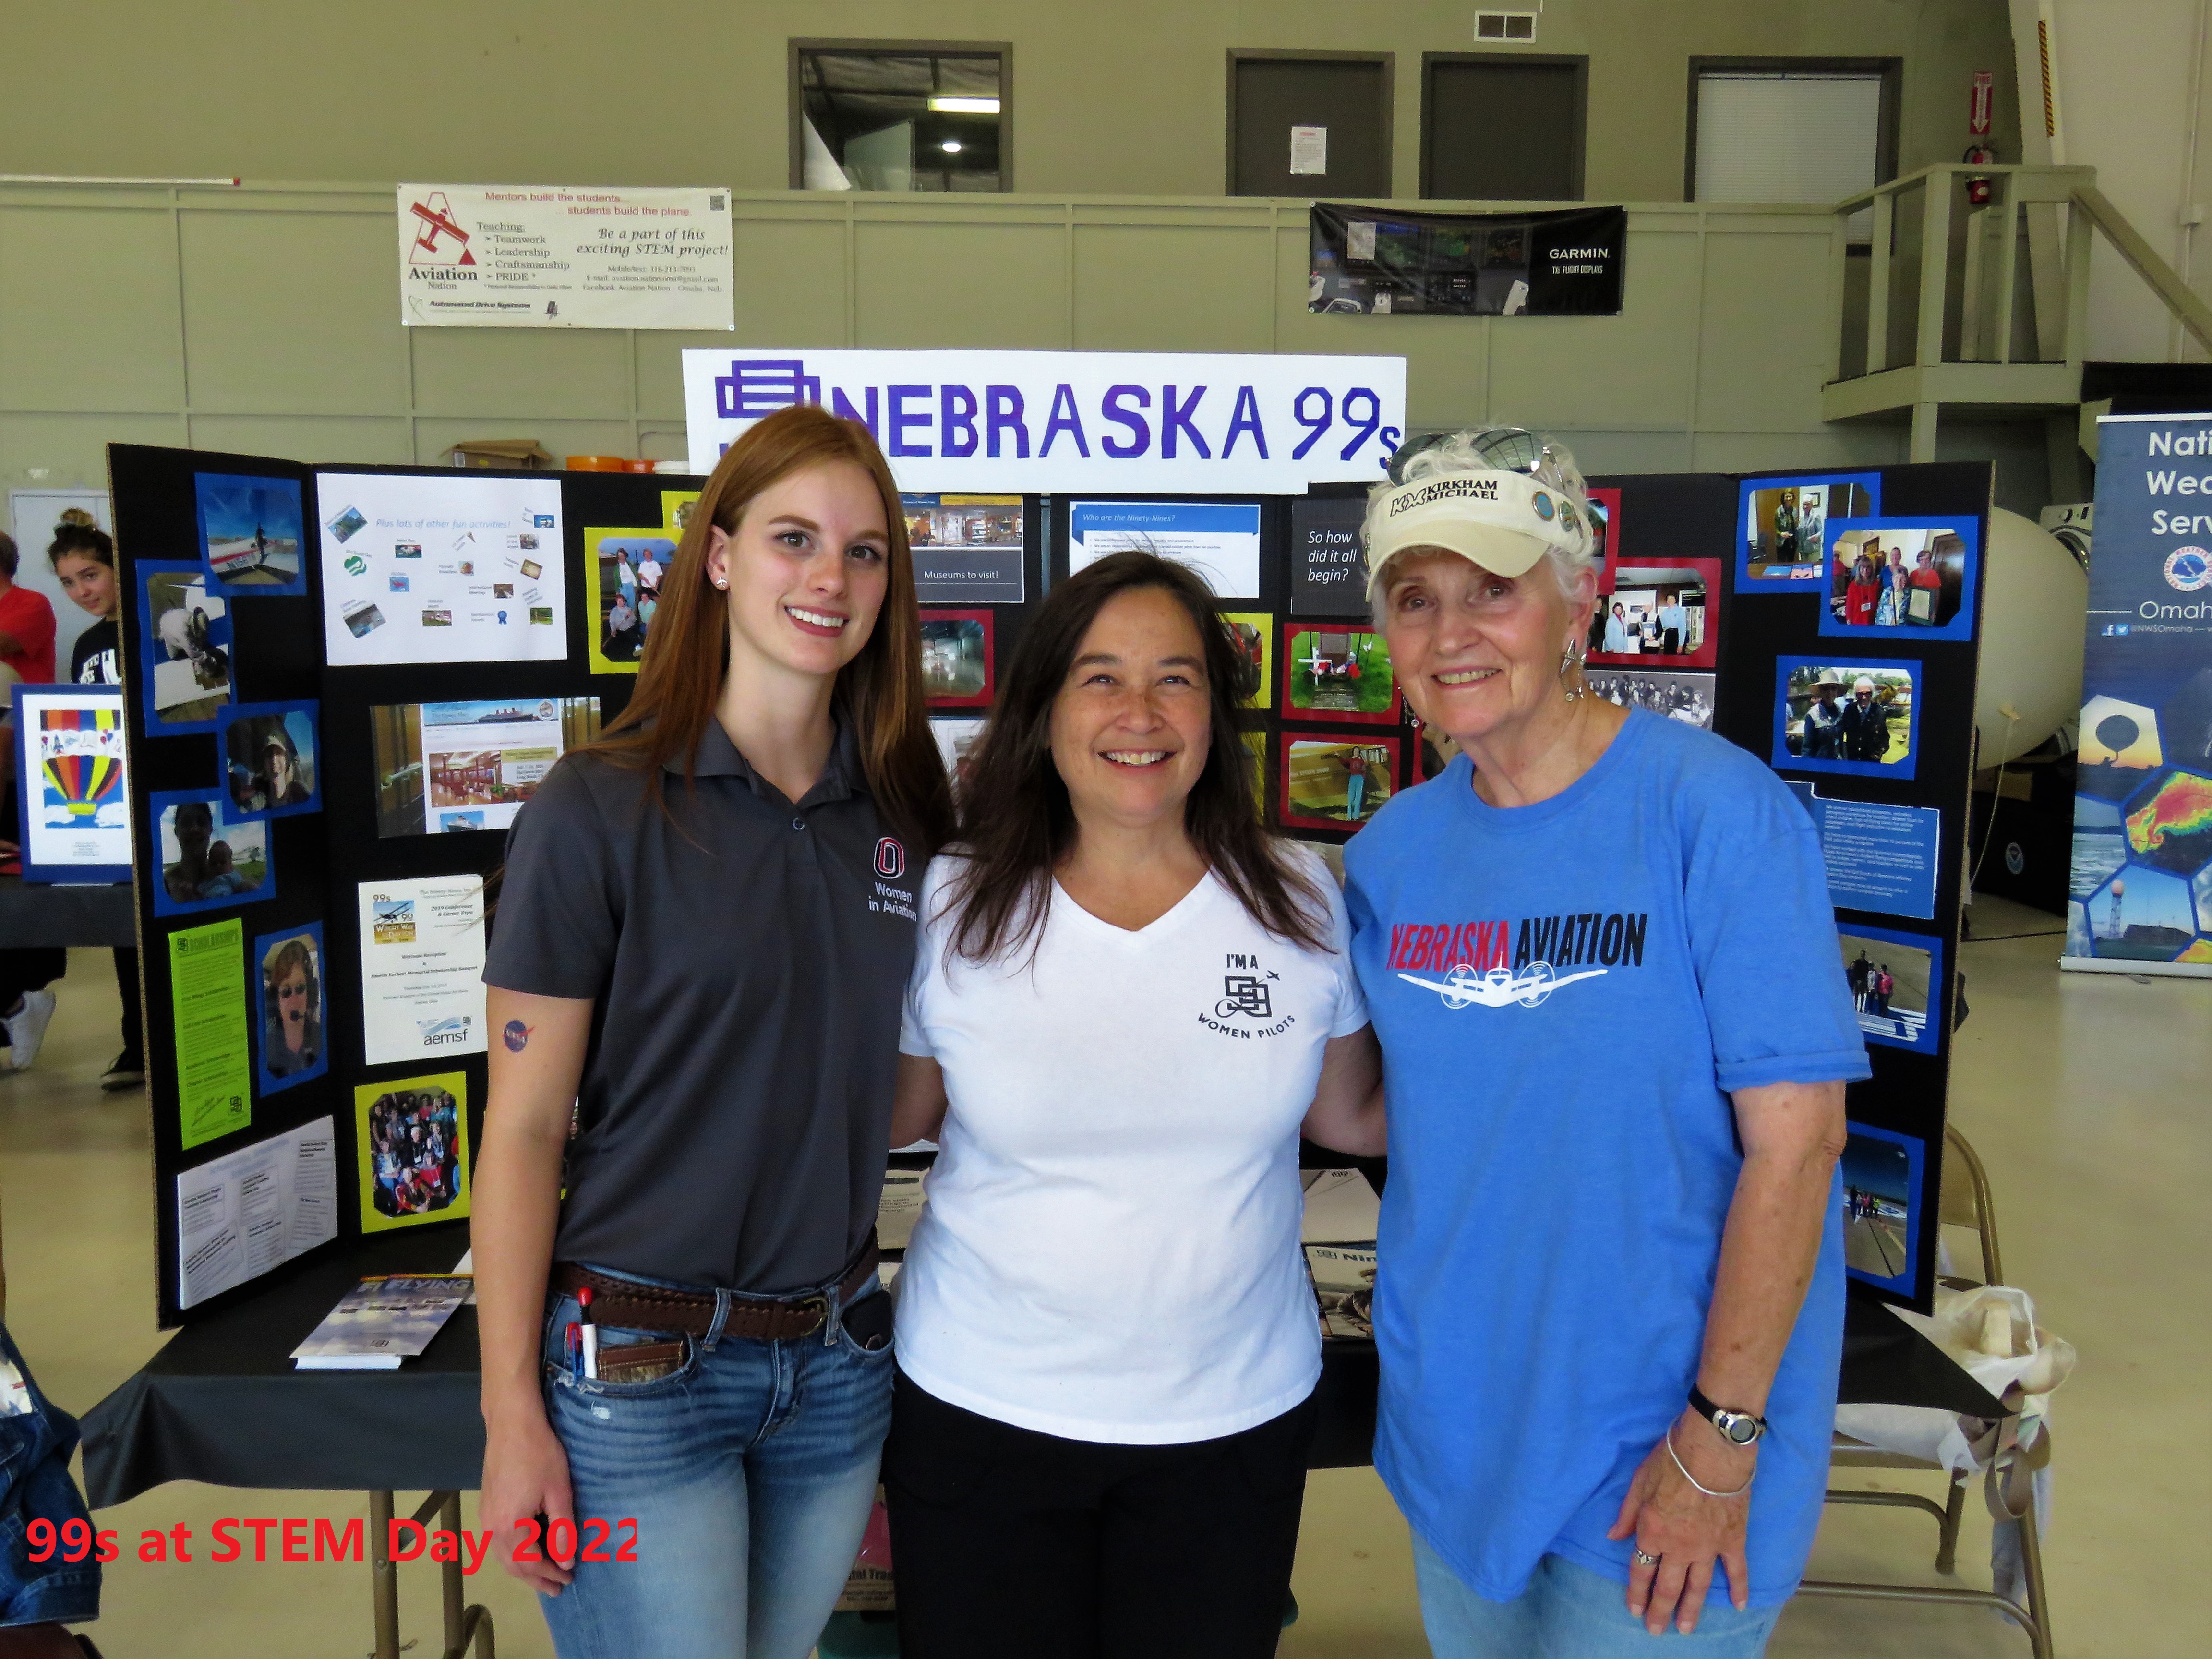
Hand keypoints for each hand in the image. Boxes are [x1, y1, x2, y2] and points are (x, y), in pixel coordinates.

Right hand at [481, 1401, 575, 1593]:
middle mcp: (492, 1528)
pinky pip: (498, 1542)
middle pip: (513, 1565)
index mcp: (511, 1527)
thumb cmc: (540, 1454)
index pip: (531, 1563)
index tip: (568, 1580)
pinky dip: (514, 1553)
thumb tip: (566, 1560)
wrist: (512, 1423)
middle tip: (557, 1588)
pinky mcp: (486, 1505)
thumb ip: (562, 1529)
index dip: (550, 1573)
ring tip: (544, 1574)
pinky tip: (527, 1550)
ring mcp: (486, 1517)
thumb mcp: (559, 1492)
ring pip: (502, 1555)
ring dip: (523, 1568)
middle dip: (535, 1578)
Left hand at [1605, 1408, 1754, 1633]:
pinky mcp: (1733, 1540)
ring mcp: (1708, 1547)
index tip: (1634, 1610)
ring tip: (1685, 1629)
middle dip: (1660, 1610)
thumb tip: (1614, 1537)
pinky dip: (1739, 1589)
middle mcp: (1678, 1547)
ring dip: (1691, 1609)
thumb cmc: (1671, 1460)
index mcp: (1652, 1532)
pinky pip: (1736, 1571)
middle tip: (1656, 1630)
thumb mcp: (1638, 1482)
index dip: (1636, 1593)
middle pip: (1667, 1586)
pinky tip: (1739, 1606)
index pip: (1641, 1571)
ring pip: (1698, 1586)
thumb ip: (1626, 1513)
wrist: (1711, 1450)